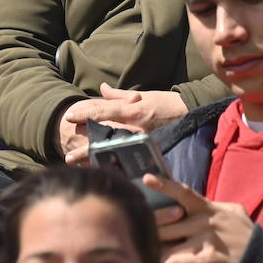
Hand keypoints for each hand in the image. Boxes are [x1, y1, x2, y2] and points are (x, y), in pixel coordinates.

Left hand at [60, 85, 187, 163]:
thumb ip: (120, 95)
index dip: (85, 113)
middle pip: (106, 137)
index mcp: (133, 110)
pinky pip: (131, 161)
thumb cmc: (168, 103)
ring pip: (115, 151)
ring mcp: (143, 141)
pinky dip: (117, 167)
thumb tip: (101, 88)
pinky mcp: (150, 151)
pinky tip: (105, 174)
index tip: (69, 116)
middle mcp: (136, 126)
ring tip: (82, 167)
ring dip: (97, 160)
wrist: (193, 114)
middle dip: (86, 147)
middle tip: (69, 156)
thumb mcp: (145, 95)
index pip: (104, 111)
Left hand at [146, 174, 255, 262]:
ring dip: (154, 251)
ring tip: (142, 254)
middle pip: (168, 221)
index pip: (183, 192)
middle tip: (137, 232)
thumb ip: (212, 206)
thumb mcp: (233, 212)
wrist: (262, 260)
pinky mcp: (208, 258)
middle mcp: (206, 220)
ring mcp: (207, 238)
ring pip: (169, 243)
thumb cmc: (245, 236)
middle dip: (151, 230)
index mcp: (210, 208)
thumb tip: (195, 201)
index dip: (164, 184)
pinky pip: (177, 262)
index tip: (146, 178)